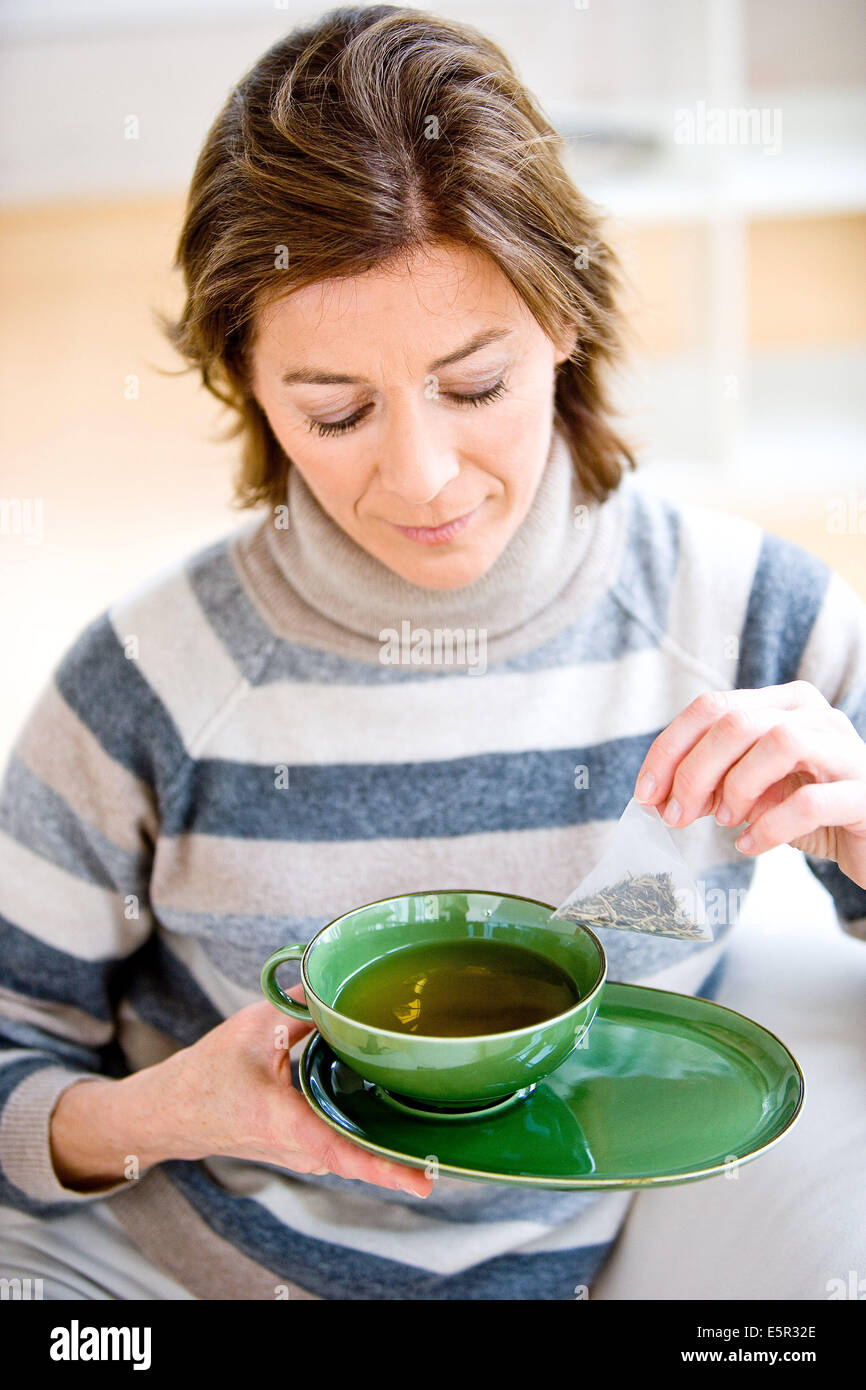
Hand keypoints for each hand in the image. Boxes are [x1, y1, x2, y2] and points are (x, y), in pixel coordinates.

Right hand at [155, 986, 432, 1194]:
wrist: (173, 1111)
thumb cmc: (208, 1073)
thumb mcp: (256, 1028)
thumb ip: (304, 1009)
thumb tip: (341, 988)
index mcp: (286, 1121)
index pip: (342, 1152)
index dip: (385, 1169)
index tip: (423, 1182)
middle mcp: (298, 1147)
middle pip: (360, 1153)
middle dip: (403, 1152)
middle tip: (447, 1146)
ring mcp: (301, 1154)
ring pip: (353, 1148)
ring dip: (385, 1138)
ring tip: (427, 1127)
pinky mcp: (301, 1149)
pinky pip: (342, 1142)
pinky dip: (363, 1130)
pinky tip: (386, 1108)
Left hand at [633, 680, 865, 891]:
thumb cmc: (810, 811)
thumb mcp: (753, 792)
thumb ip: (712, 784)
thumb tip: (660, 795)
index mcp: (784, 703)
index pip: (712, 707)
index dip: (670, 749)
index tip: (646, 793)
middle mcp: (817, 715)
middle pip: (738, 722)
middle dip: (693, 772)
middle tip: (676, 815)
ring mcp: (846, 750)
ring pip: (779, 743)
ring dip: (737, 786)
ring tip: (727, 821)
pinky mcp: (865, 794)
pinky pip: (811, 801)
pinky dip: (770, 826)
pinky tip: (751, 845)